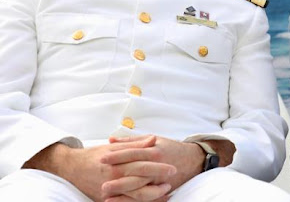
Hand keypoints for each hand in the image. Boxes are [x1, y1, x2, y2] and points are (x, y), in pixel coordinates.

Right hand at [23, 138, 175, 201]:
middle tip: (173, 177)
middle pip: (141, 180)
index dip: (158, 166)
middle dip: (158, 180)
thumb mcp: (114, 147)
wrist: (72, 168)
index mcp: (117, 162)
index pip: (142, 164)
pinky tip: (154, 200)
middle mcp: (114, 177)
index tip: (172, 166)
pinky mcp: (106, 199)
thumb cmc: (95, 155)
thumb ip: (136, 144)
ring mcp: (110, 190)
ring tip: (167, 191)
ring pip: (135, 195)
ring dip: (153, 194)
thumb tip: (154, 139)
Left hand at [100, 135, 203, 201]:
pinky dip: (129, 199)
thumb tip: (112, 140)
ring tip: (104, 191)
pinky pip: (144, 196)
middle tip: (100, 177)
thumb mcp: (154, 140)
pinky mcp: (160, 189)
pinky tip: (116, 200)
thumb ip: (132, 140)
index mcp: (153, 150)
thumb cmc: (170, 148)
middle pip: (133, 170)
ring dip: (121, 189)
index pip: (132, 153)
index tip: (102, 157)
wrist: (192, 160)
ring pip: (138, 186)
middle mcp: (156, 164)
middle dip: (116, 175)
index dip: (116, 155)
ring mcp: (158, 179)